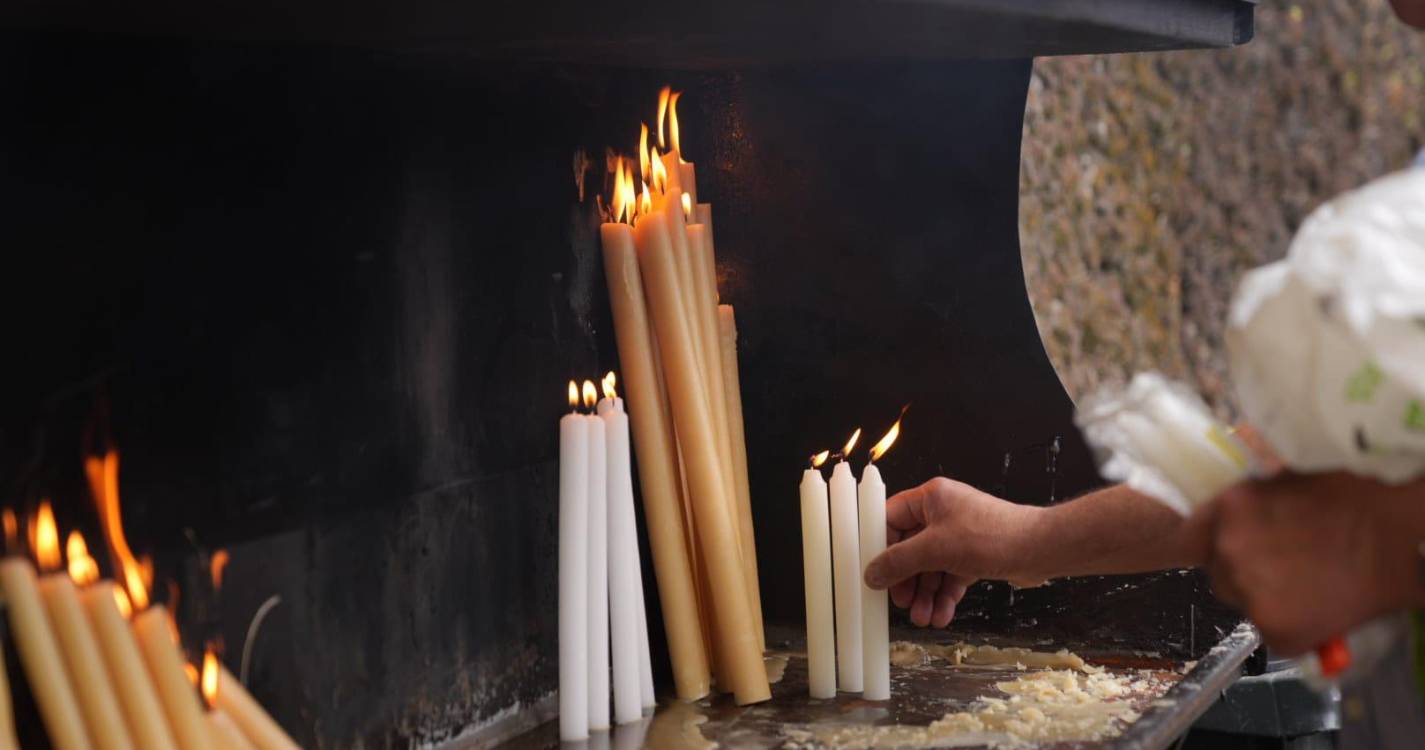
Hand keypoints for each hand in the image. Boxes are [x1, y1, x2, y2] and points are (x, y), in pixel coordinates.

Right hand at [862, 477, 1040, 627]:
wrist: (1038, 549)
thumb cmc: (992, 536)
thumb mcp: (935, 549)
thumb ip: (899, 562)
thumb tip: (873, 573)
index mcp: (930, 498)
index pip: (891, 518)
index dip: (879, 545)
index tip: (871, 569)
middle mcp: (943, 513)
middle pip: (909, 548)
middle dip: (905, 580)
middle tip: (900, 601)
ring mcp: (959, 535)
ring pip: (930, 567)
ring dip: (924, 594)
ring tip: (922, 617)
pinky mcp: (973, 555)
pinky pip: (949, 576)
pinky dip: (944, 596)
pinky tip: (941, 614)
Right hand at [1197, 472, 1424, 655]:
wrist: (1391, 498)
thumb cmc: (1391, 555)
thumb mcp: (1369, 609)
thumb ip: (1330, 626)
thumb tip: (1322, 633)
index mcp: (1281, 629)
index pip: (1265, 627)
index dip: (1281, 608)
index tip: (1295, 592)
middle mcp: (1244, 593)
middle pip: (1231, 589)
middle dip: (1253, 575)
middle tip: (1283, 555)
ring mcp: (1231, 547)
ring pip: (1214, 553)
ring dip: (1234, 543)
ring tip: (1271, 526)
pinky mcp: (1228, 504)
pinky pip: (1207, 518)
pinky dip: (1217, 516)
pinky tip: (1245, 507)